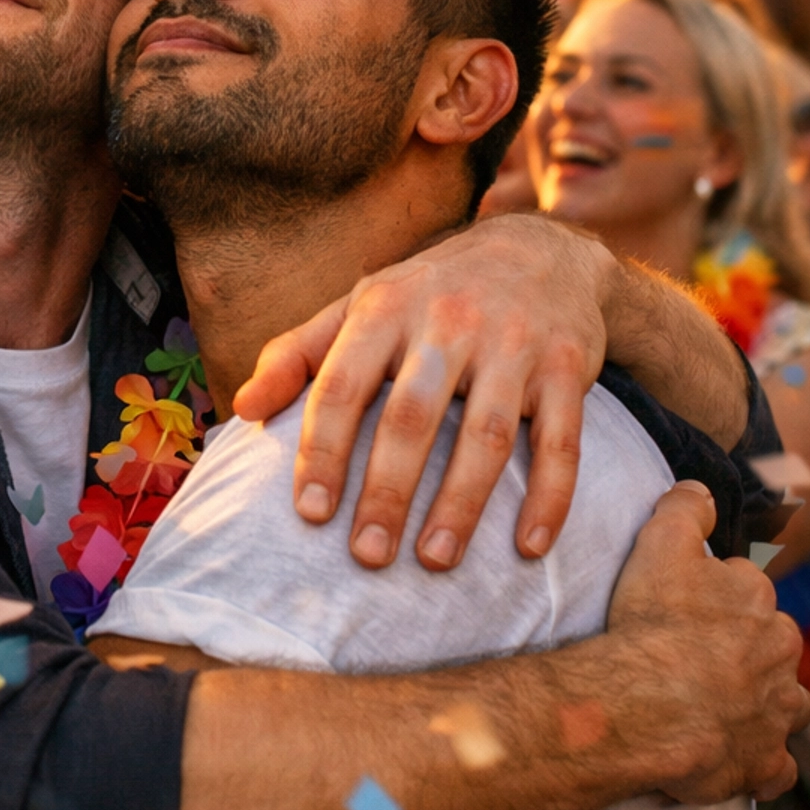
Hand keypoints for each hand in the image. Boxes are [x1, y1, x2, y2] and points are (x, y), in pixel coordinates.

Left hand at [235, 213, 611, 570]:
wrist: (541, 249)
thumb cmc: (430, 293)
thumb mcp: (361, 305)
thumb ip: (297, 353)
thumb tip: (241, 409)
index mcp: (385, 308)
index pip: (342, 385)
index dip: (321, 450)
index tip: (310, 513)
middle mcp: (449, 321)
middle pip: (411, 417)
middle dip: (387, 491)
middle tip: (367, 556)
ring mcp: (514, 344)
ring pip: (486, 434)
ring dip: (461, 504)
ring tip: (435, 560)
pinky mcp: (568, 366)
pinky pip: (561, 441)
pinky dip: (549, 496)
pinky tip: (528, 546)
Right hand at [606, 481, 809, 802]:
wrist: (649, 703)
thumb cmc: (653, 623)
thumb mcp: (661, 543)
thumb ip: (685, 508)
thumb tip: (701, 491)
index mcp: (760, 604)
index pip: (747, 594)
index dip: (714, 602)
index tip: (685, 612)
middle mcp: (780, 656)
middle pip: (771, 648)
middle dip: (745, 653)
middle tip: (697, 660)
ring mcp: (776, 714)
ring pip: (786, 705)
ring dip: (764, 706)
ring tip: (723, 707)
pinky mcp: (764, 763)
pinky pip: (776, 768)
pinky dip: (763, 765)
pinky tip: (739, 758)